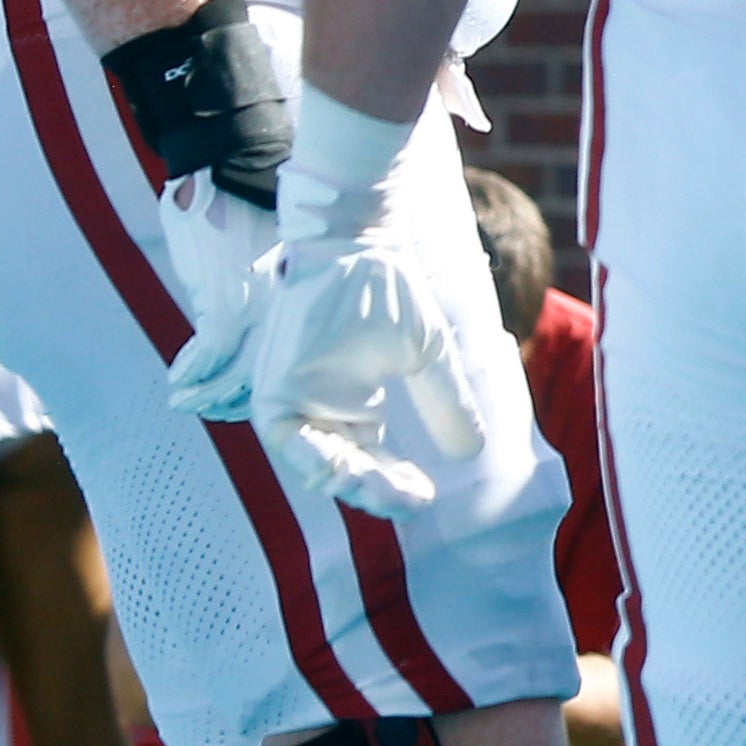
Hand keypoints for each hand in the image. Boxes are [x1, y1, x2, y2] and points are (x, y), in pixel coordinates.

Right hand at [156, 172, 280, 419]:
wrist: (237, 166)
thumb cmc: (252, 204)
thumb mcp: (269, 255)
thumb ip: (266, 291)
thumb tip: (248, 324)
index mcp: (302, 299)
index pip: (286, 360)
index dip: (261, 385)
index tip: (237, 397)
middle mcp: (287, 310)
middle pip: (264, 377)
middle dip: (231, 401)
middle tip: (206, 407)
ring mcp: (259, 310)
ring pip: (235, 375)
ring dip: (205, 394)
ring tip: (185, 400)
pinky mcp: (226, 303)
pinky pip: (210, 355)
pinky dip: (191, 372)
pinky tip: (178, 379)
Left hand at [247, 169, 483, 514]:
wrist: (358, 244)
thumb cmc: (388, 290)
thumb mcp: (427, 355)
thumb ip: (446, 402)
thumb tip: (473, 452)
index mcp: (355, 408)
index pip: (374, 463)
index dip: (398, 486)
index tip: (426, 497)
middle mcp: (321, 412)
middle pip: (346, 471)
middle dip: (377, 492)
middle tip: (410, 501)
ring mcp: (294, 402)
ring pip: (316, 464)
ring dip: (349, 482)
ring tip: (386, 492)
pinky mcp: (273, 389)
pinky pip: (287, 438)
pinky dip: (314, 457)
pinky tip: (347, 468)